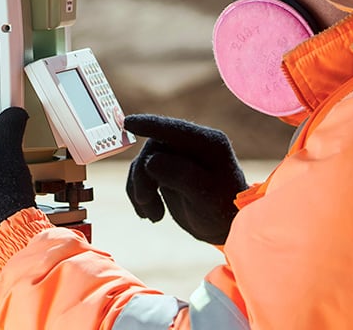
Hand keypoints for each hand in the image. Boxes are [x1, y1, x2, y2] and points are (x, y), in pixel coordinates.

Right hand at [124, 113, 247, 244]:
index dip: (149, 125)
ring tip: (154, 217)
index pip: (174, 129)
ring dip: (141, 189)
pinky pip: (142, 175)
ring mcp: (178, 156)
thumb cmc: (222, 211)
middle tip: (144, 200)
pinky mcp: (166, 169)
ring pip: (144, 162)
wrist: (224, 228)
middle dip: (142, 174)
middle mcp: (191, 145)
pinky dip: (140, 195)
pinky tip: (151, 215)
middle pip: (154, 148)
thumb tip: (150, 161)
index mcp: (208, 143)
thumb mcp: (205, 195)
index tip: (128, 123)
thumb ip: (181, 175)